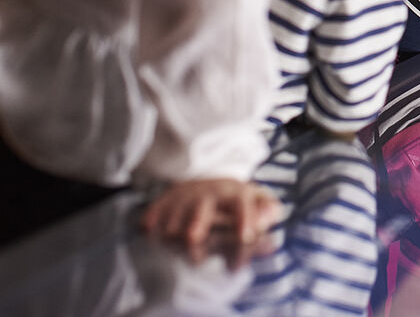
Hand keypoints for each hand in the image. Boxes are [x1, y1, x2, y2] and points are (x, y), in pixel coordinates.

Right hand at [141, 179, 281, 264]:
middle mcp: (208, 195)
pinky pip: (153, 213)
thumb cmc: (233, 200)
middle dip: (197, 221)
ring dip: (174, 229)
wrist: (204, 180)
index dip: (245, 218)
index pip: (241, 202)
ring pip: (175, 215)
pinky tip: (148, 230)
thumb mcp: (255, 200)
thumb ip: (267, 210)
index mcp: (234, 193)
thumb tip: (270, 217)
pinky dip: (150, 222)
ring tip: (174, 240)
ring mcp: (183, 199)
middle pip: (202, 207)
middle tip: (194, 237)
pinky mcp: (163, 204)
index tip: (246, 236)